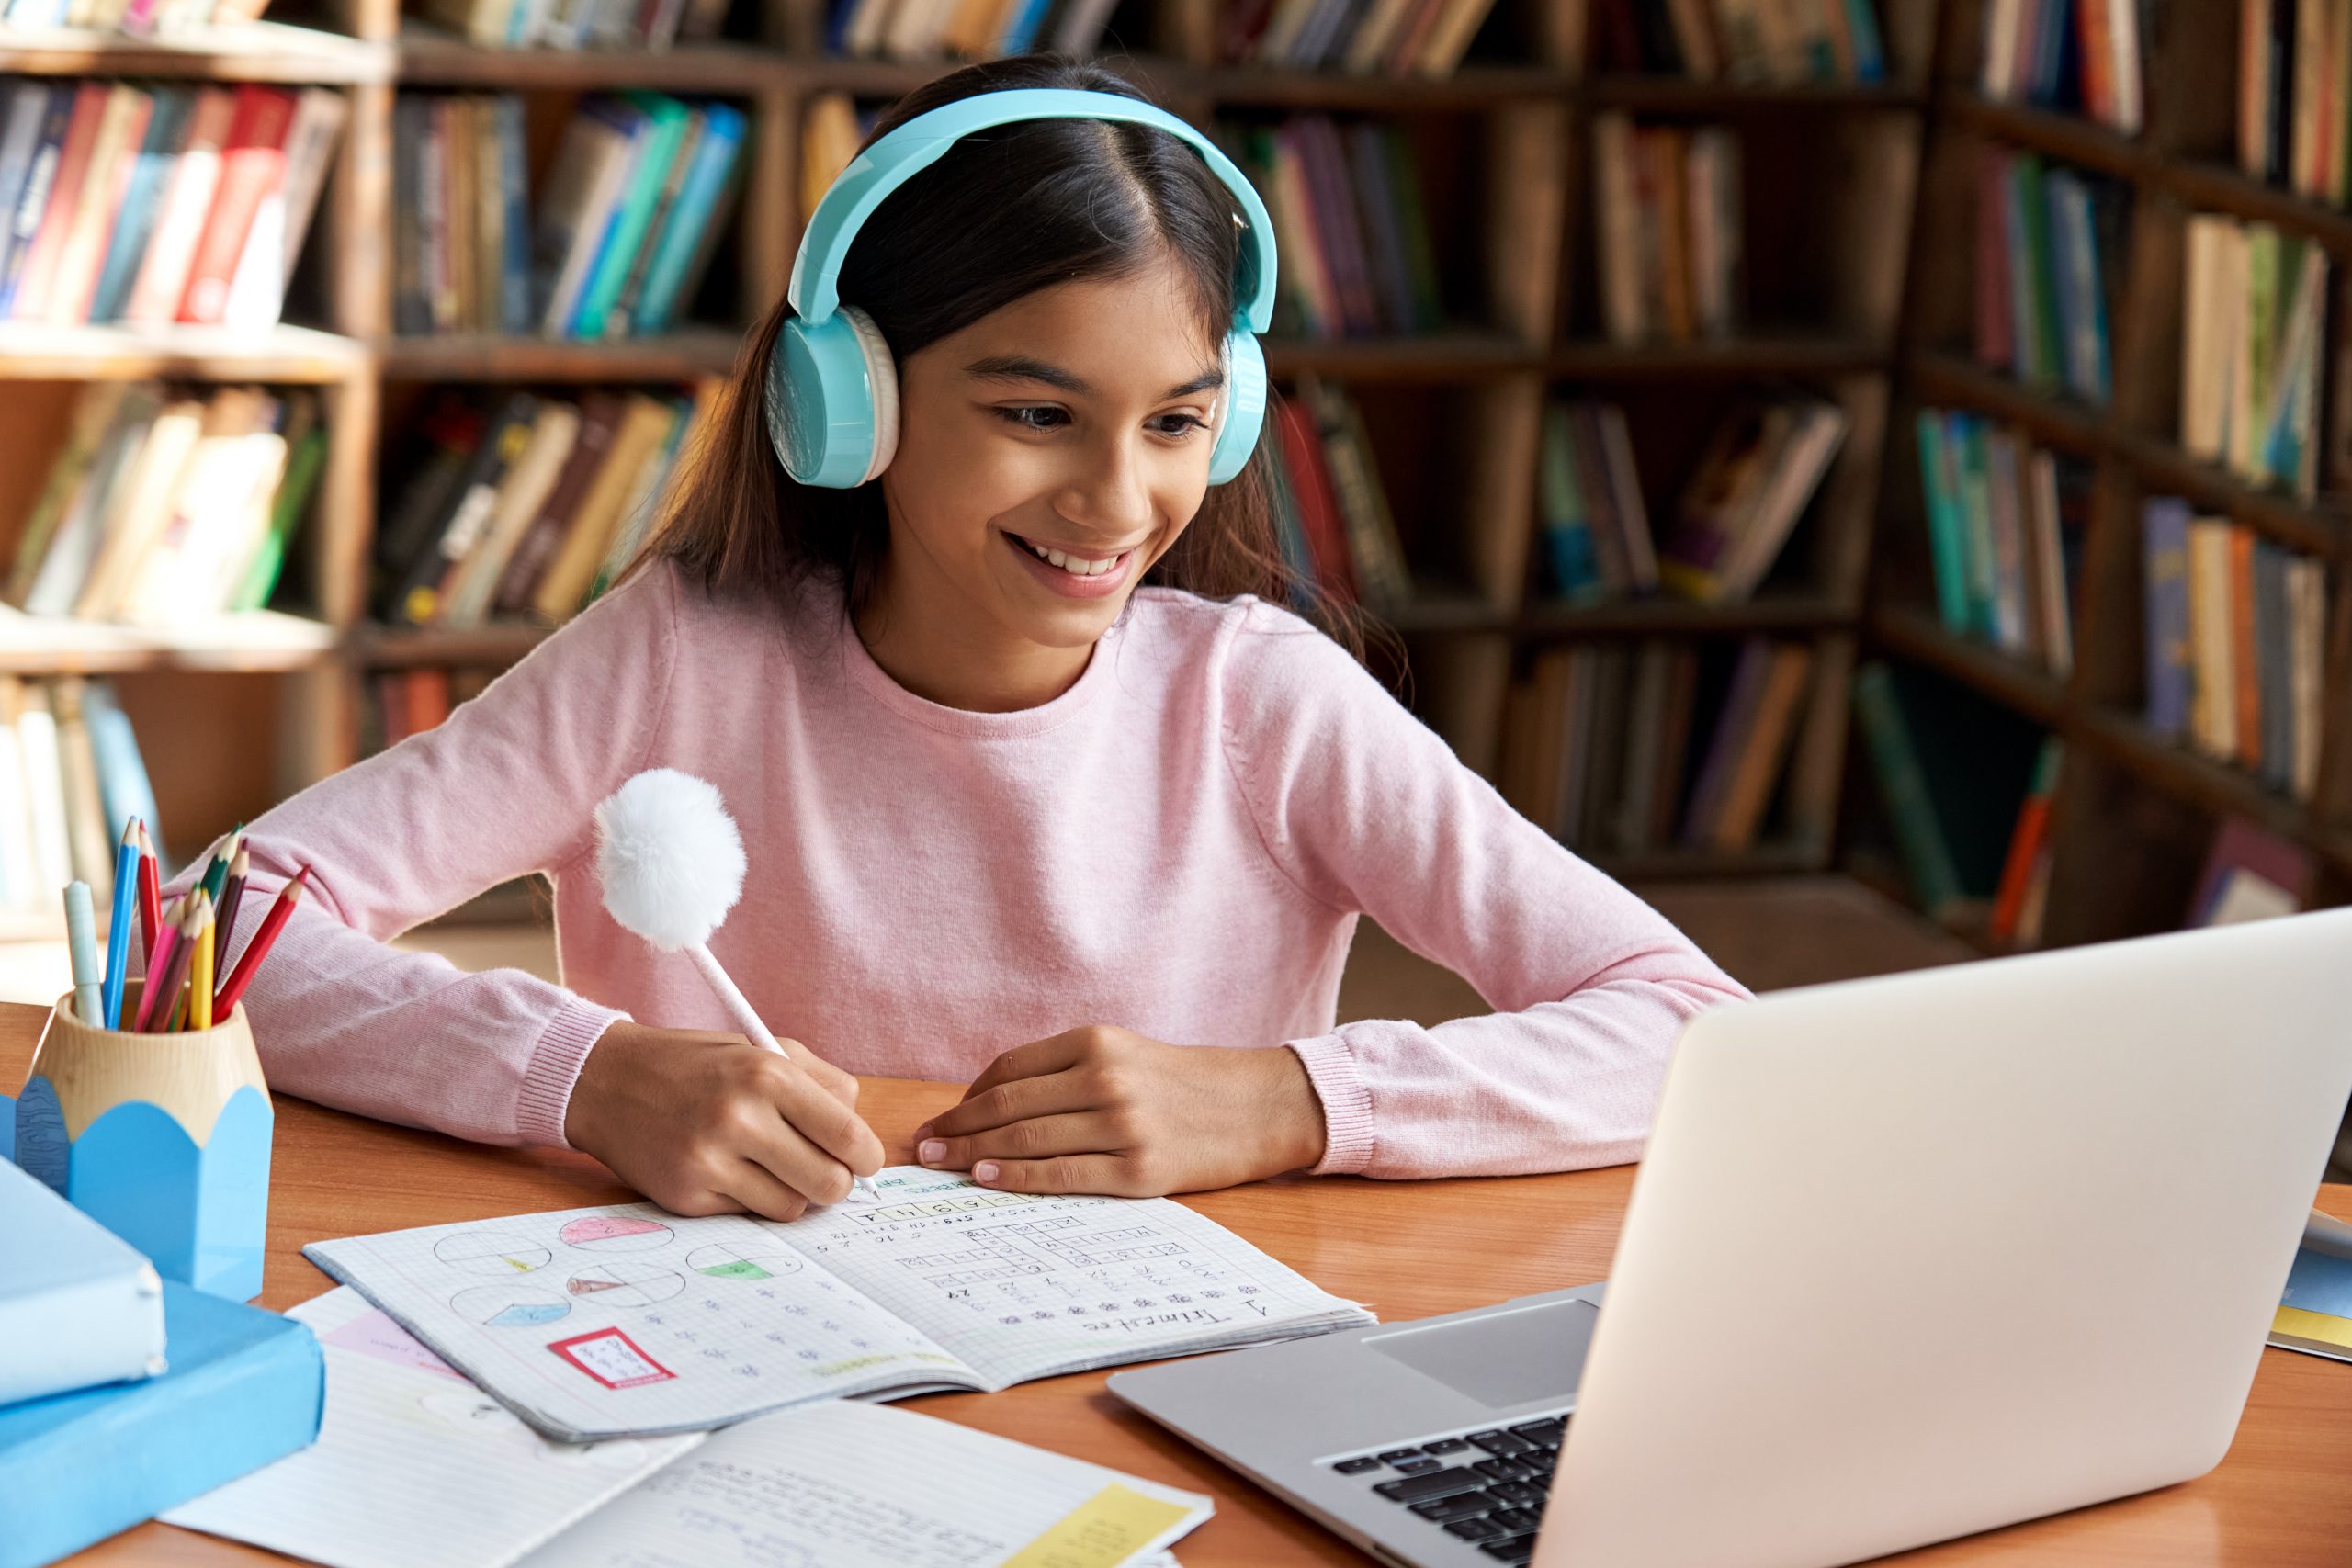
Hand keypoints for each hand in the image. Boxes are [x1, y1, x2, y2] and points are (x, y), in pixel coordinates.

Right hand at [565, 1021, 883, 1222]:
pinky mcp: (687, 1196)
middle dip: (836, 1182)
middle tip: (824, 1171)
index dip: (867, 1156)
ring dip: (792, 1193)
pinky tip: (729, 1169)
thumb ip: (823, 1084)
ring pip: (792, 1207)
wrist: (608, 1081)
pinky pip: (749, 1214)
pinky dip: (750, 1198)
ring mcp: (710, 1162)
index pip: (848, 1136)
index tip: (864, 1160)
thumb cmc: (697, 1065)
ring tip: (771, 1166)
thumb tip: (862, 1137)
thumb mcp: (763, 1048)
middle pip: (830, 1183)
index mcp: (768, 1075)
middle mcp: (739, 1118)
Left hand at [911, 1025, 1327, 1196]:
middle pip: (1007, 1105)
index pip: (1009, 1071)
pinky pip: (1061, 1175)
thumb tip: (992, 1105)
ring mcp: (1121, 1124)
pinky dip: (1016, 1177)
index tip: (939, 1119)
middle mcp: (1104, 1078)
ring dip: (973, 1154)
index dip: (966, 1098)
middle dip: (955, 1128)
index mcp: (1096, 1042)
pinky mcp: (1138, 1169)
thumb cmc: (1184, 1084)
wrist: (1258, 1106)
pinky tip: (986, 1178)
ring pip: (1026, 1140)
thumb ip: (1066, 1072)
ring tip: (940, 1166)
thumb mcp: (1126, 1055)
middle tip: (921, 1148)